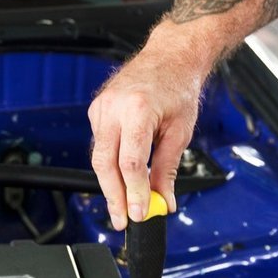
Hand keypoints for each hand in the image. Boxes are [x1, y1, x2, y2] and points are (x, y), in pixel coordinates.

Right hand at [88, 44, 204, 229]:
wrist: (168, 57)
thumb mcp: (181, 131)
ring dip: (110, 184)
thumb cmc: (178, 87)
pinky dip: (110, 164)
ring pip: (98, 156)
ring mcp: (101, 107)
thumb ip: (168, 168)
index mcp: (138, 109)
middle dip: (113, 196)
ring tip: (122, 207)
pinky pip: (100, 144)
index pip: (130, 162)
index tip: (141, 214)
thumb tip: (164, 200)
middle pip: (105, 163)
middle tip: (122, 220)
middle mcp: (113, 107)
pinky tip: (120, 177)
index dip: (134, 193)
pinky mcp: (96, 110)